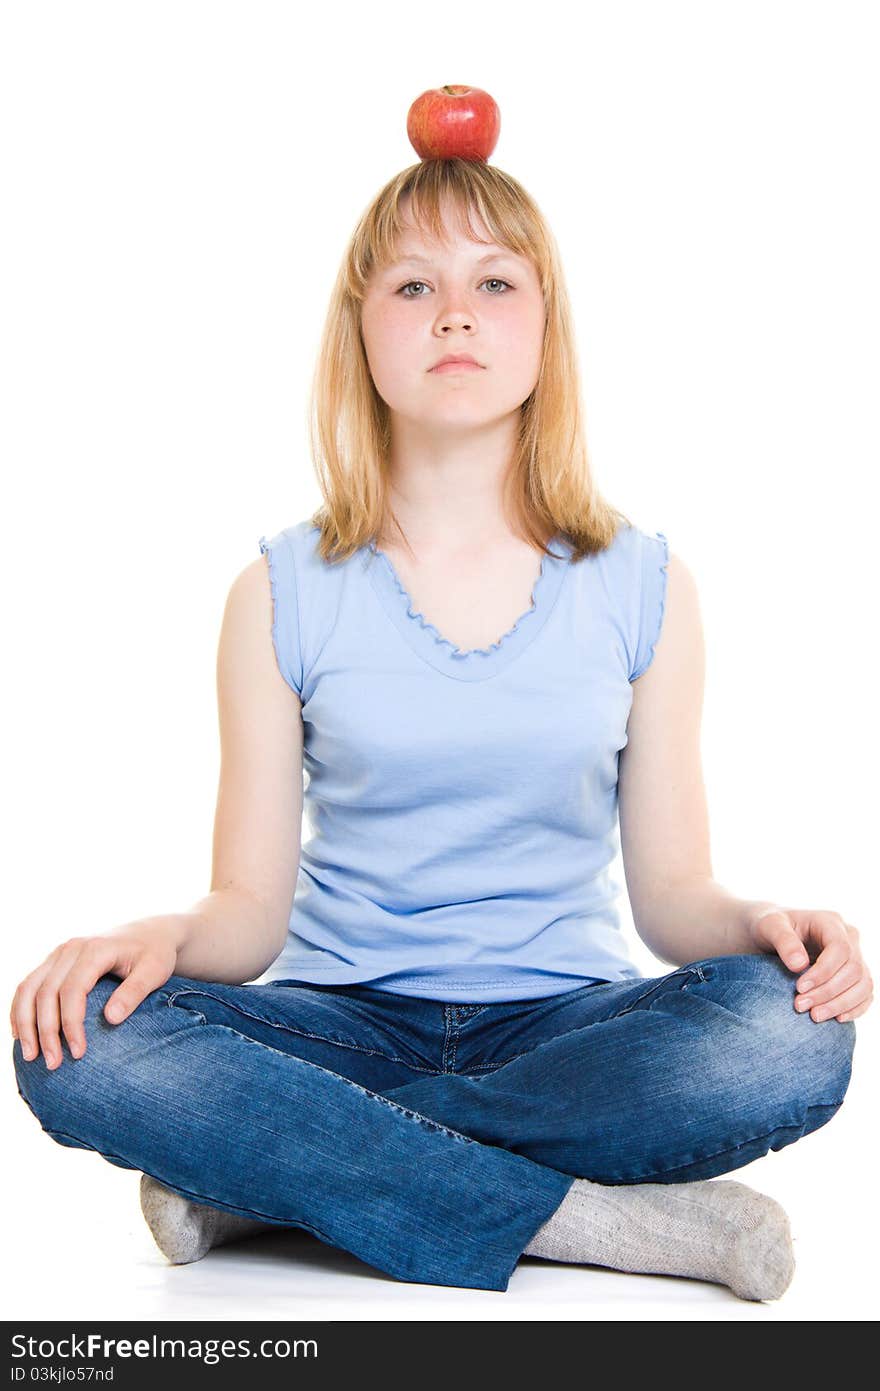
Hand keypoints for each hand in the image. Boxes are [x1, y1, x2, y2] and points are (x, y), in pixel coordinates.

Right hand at [9, 916, 186, 1069]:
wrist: (149, 933)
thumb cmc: (154, 954)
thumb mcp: (155, 971)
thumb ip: (134, 992)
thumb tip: (111, 1018)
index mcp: (95, 949)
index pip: (73, 990)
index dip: (71, 1023)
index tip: (79, 1053)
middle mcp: (71, 948)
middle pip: (45, 992)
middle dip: (46, 1032)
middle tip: (53, 1064)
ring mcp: (59, 953)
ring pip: (29, 988)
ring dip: (25, 1023)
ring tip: (31, 1056)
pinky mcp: (53, 961)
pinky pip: (28, 985)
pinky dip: (20, 1009)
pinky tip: (20, 1034)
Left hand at [749, 905, 872, 1022]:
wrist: (772, 935)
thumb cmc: (770, 926)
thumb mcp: (769, 926)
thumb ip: (783, 940)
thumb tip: (799, 965)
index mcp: (830, 922)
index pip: (840, 949)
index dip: (823, 972)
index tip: (799, 987)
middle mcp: (848, 938)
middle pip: (853, 969)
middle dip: (828, 992)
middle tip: (800, 1006)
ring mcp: (855, 956)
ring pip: (863, 984)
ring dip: (841, 1004)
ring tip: (814, 1016)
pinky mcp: (854, 975)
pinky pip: (865, 994)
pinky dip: (854, 1008)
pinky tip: (835, 1019)